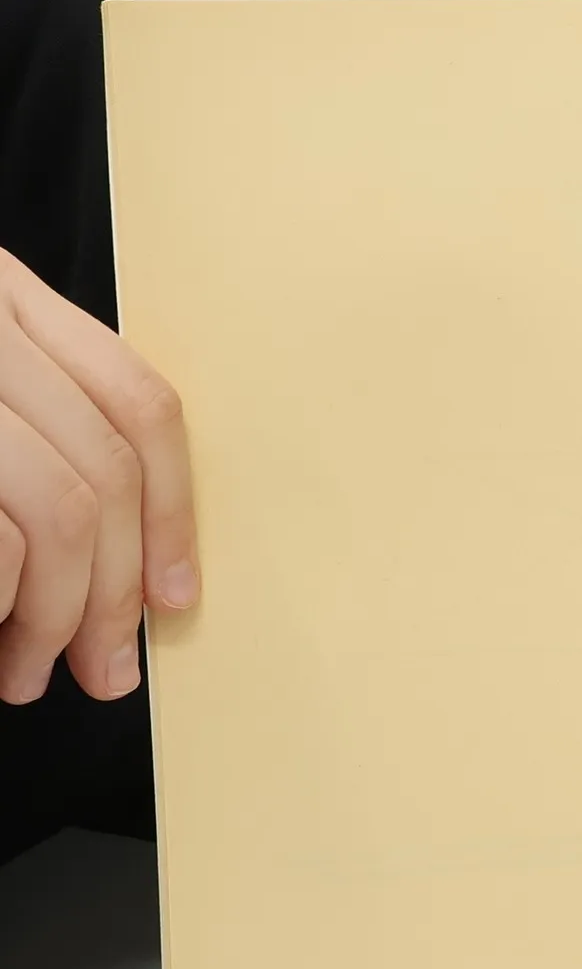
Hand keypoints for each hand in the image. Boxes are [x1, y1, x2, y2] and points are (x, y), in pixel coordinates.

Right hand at [0, 247, 197, 703]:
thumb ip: (36, 423)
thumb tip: (133, 561)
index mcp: (4, 295)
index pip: (140, 403)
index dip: (173, 512)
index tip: (177, 602)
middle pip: (105, 469)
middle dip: (116, 592)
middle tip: (104, 672)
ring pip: (57, 511)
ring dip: (57, 616)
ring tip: (28, 674)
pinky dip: (3, 600)